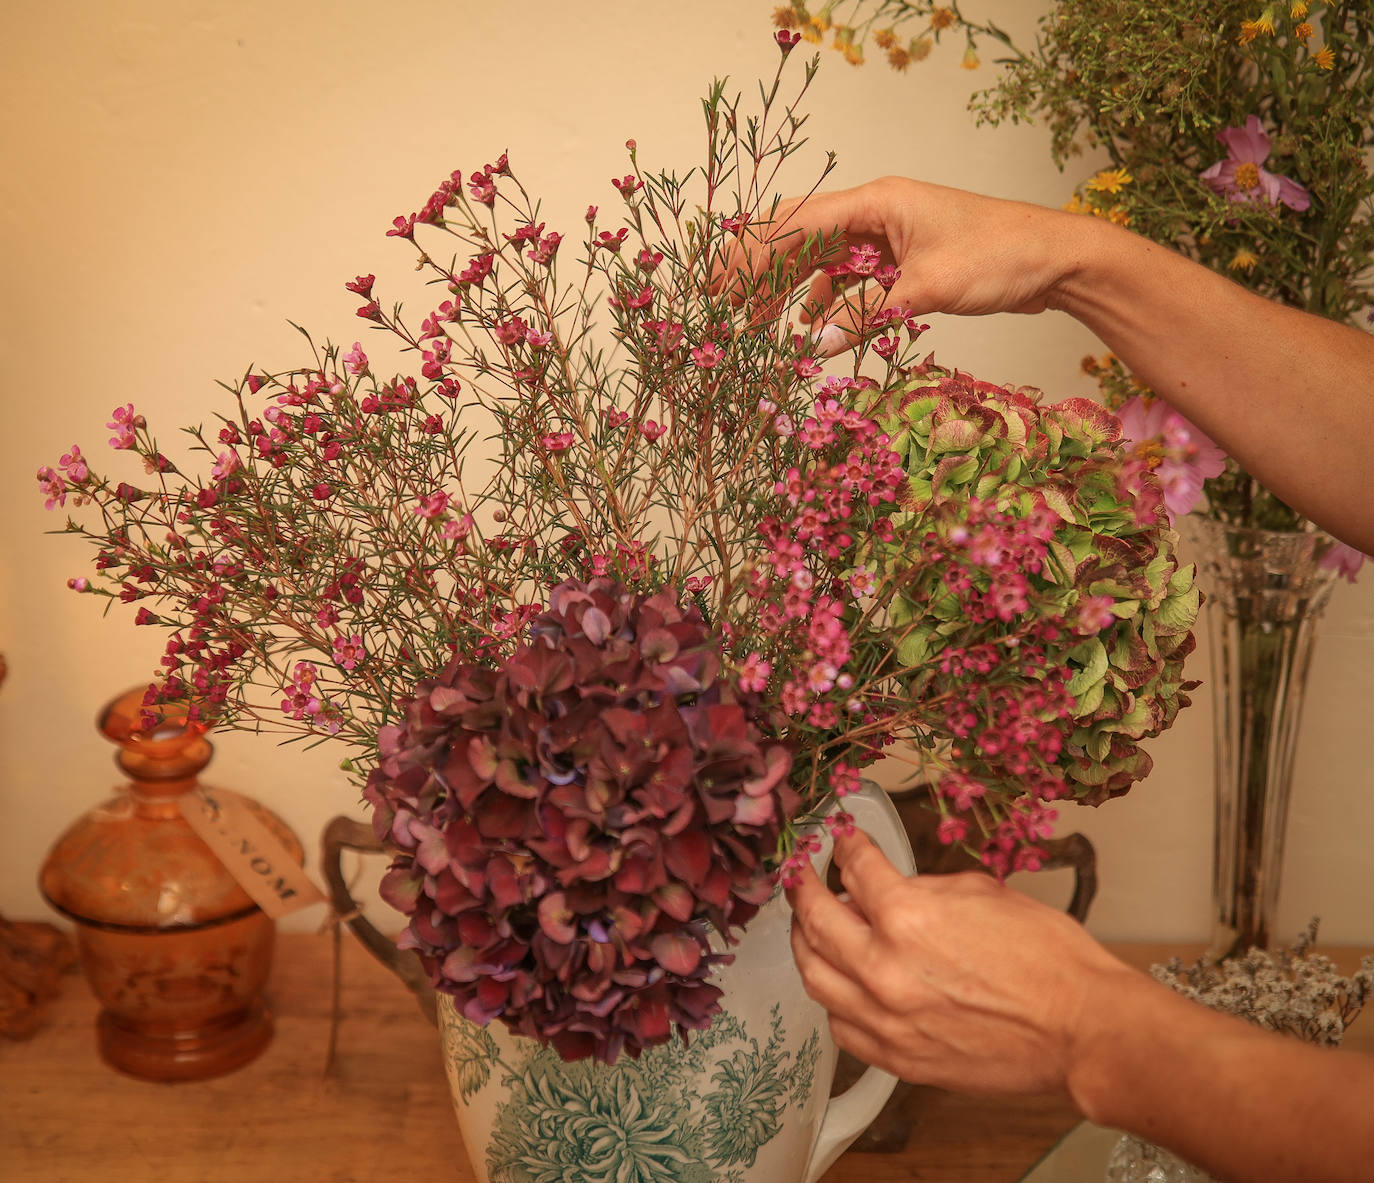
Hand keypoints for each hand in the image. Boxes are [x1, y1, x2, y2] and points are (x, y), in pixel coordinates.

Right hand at [723, 176, 1093, 351]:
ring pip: (821, 260)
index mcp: (877, 202)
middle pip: (800, 237)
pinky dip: (828, 301)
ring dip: (789, 290)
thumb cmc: (998, 258)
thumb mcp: (926, 290)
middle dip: (759, 269)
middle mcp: (875, 212)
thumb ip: (866, 314)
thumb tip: (815, 343)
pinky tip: (812, 325)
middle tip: (720, 301)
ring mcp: (887, 236)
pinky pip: (849, 278)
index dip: (752, 253)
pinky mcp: (901, 260)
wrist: (1054, 260)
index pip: (798, 224)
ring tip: (756, 323)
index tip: (719, 281)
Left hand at [786, 829, 1136, 1097]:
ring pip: (814, 976)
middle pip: (814, 919)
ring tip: (808, 927)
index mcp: (907, 916)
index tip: (841, 839)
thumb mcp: (984, 891)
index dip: (844, 845)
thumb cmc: (1049, 959)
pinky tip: (839, 983)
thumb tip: (891, 885)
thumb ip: (925, 887)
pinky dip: (832, 998)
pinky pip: (842, 1026)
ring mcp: (887, 1019)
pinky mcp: (899, 1058)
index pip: (855, 868)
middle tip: (799, 875)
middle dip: (801, 889)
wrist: (1082, 1028)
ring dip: (805, 944)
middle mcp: (885, 968)